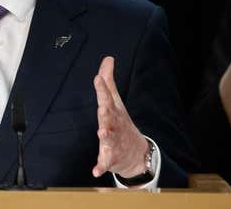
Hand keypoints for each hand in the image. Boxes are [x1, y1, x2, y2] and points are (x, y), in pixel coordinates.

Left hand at [92, 56, 148, 178]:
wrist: (135, 153)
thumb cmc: (120, 122)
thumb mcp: (114, 100)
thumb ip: (108, 80)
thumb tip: (108, 58)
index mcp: (112, 111)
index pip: (106, 97)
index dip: (102, 88)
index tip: (98, 78)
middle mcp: (113, 125)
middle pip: (109, 117)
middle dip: (106, 111)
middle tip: (103, 106)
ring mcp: (113, 141)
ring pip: (108, 138)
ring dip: (105, 135)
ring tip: (101, 132)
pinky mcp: (109, 157)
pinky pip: (104, 163)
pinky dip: (101, 166)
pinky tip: (95, 171)